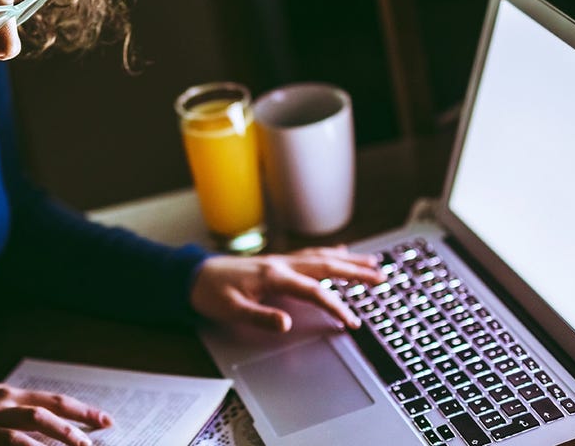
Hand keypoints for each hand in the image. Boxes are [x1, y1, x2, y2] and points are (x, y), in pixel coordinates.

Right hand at [0, 382, 112, 445]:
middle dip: (79, 421)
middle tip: (101, 433)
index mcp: (9, 393)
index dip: (81, 409)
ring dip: (59, 435)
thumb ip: (14, 411)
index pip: (54, 399)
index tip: (105, 420)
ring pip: (33, 422)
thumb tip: (46, 424)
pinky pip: (6, 440)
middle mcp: (4, 401)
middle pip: (49, 408)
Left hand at [190, 246, 385, 332]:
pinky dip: (329, 253)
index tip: (351, 322)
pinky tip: (341, 252)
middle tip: (381, 278)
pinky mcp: (276, 262)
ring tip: (372, 264)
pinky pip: (310, 255)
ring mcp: (280, 260)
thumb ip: (260, 316)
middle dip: (355, 272)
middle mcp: (280, 264)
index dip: (335, 306)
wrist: (193, 275)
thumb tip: (287, 323)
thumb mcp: (231, 309)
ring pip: (321, 257)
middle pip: (325, 265)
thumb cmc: (210, 292)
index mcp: (273, 276)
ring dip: (348, 260)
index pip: (313, 291)